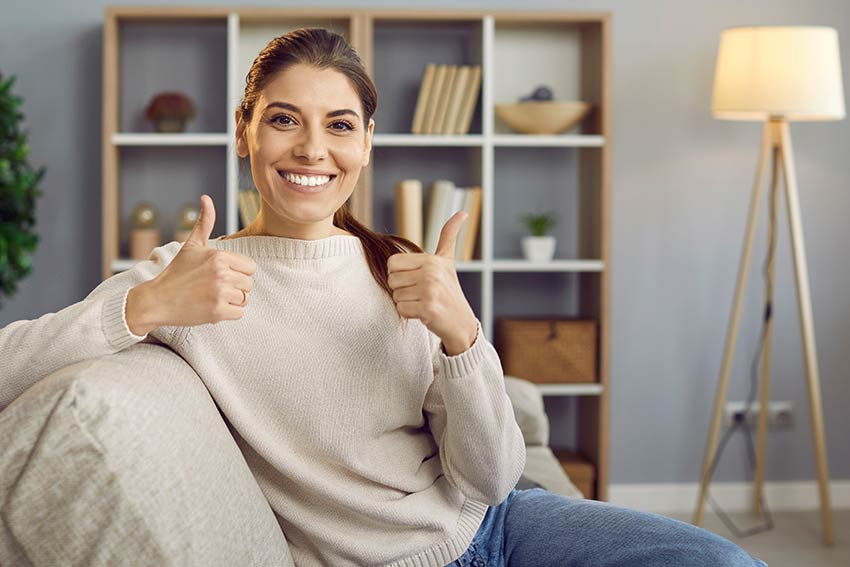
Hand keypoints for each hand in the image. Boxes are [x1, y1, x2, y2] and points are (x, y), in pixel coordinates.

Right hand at [126, 195, 256, 333]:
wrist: (157, 300)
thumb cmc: (176, 272)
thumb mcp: (191, 245)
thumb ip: (204, 222)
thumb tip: (206, 198)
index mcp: (219, 256)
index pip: (250, 267)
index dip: (238, 272)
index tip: (221, 275)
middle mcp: (222, 273)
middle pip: (249, 284)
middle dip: (235, 287)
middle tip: (214, 288)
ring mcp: (220, 293)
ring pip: (245, 299)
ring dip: (232, 301)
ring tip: (212, 297)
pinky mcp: (218, 312)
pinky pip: (239, 313)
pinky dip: (228, 314)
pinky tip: (211, 307)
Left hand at [387, 211, 477, 354]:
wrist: (461, 322)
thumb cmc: (450, 291)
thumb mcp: (448, 262)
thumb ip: (448, 236)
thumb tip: (461, 213)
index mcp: (432, 260)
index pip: (392, 263)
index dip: (399, 274)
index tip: (415, 280)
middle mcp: (431, 273)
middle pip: (391, 280)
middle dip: (402, 290)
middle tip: (420, 294)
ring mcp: (430, 291)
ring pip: (395, 296)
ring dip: (406, 303)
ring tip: (423, 302)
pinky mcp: (428, 309)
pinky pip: (401, 309)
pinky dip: (409, 314)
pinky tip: (424, 313)